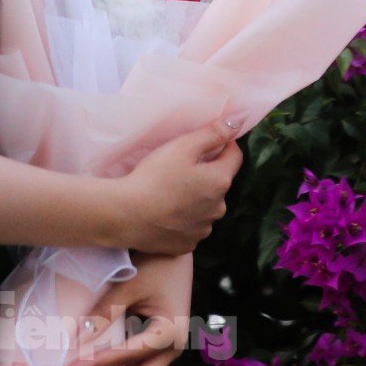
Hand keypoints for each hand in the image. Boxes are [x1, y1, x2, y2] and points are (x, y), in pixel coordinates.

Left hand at [66, 251, 194, 365]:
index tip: (72, 365)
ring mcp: (168, 348)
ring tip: (84, 364)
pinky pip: (139, 362)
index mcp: (170, 333)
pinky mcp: (160, 344)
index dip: (98, 360)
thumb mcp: (130, 286)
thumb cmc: (158, 264)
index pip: (128, 353)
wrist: (177, 253)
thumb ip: (106, 312)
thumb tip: (78, 336)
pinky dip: (119, 362)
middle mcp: (173, 347)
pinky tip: (97, 359)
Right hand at [112, 121, 242, 254]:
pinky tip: (165, 212)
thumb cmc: (155, 176)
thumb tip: (238, 121)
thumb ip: (213, 133)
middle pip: (218, 182)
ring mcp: (203, 229)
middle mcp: (219, 208)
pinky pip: (191, 226)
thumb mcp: (183, 147)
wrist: (127, 216)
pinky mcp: (187, 245)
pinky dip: (184, 218)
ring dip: (196, 198)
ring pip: (205, 206)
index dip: (223, 144)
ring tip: (170, 191)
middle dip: (206, 173)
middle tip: (179, 166)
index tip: (205, 140)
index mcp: (220, 181)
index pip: (234, 156)